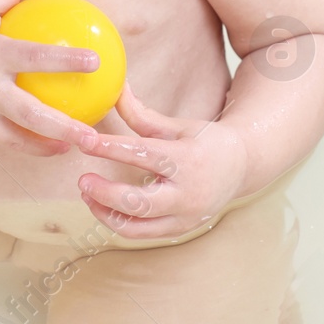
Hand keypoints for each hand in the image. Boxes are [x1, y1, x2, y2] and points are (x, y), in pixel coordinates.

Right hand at [0, 0, 102, 156]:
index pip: (36, 57)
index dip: (66, 60)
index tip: (96, 61)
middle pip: (32, 114)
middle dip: (65, 128)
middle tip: (92, 136)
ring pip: (17, 139)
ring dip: (47, 147)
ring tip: (71, 150)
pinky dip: (21, 144)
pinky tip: (42, 145)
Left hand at [75, 81, 249, 239]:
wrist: (241, 167)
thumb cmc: (204, 141)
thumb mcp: (176, 125)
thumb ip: (141, 114)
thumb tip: (115, 89)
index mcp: (187, 160)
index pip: (142, 155)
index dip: (110, 148)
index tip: (85, 142)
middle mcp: (187, 193)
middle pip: (139, 202)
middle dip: (105, 193)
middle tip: (82, 180)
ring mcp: (185, 217)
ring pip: (137, 227)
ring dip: (105, 213)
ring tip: (88, 194)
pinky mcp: (179, 230)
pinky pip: (142, 234)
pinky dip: (119, 222)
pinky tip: (103, 205)